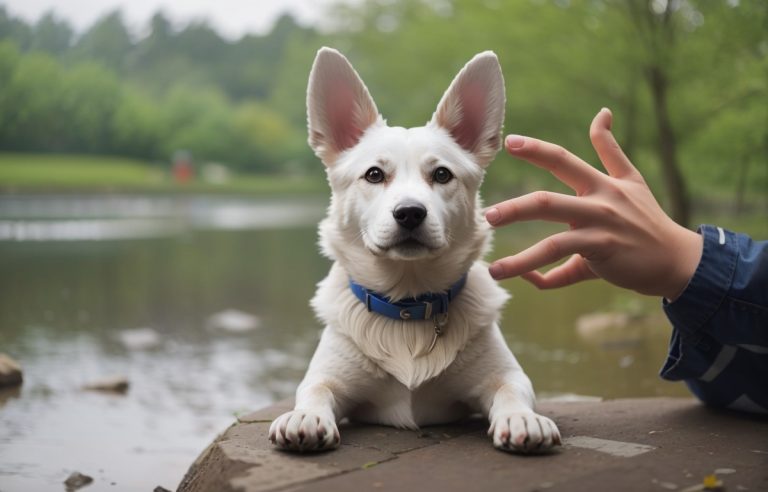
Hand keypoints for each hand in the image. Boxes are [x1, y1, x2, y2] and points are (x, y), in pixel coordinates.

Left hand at [485, 108, 702, 300]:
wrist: (676, 259)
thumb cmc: (646, 220)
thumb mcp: (632, 179)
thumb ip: (609, 149)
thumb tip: (602, 113)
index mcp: (601, 184)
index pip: (563, 160)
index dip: (536, 150)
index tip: (509, 141)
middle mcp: (598, 204)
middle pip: (548, 203)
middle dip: (516, 209)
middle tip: (489, 215)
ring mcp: (600, 232)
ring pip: (554, 244)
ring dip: (522, 258)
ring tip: (494, 268)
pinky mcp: (603, 257)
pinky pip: (565, 270)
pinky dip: (543, 277)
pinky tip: (523, 280)